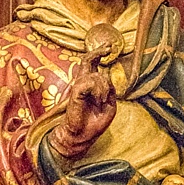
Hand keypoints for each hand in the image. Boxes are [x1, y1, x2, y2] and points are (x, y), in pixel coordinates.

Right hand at [51, 42, 117, 156]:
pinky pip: (89, 83)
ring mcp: (77, 87)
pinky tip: (99, 100)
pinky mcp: (74, 92)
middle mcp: (82, 83)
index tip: (108, 47)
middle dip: (98, 52)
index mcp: (90, 85)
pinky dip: (98, 91)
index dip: (99, 53)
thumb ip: (109, 89)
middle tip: (108, 48)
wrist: (81, 137)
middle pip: (88, 60)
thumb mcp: (109, 105)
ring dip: (104, 88)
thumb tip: (107, 76)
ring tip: (102, 101)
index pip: (93, 64)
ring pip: (96, 75)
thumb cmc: (94, 123)